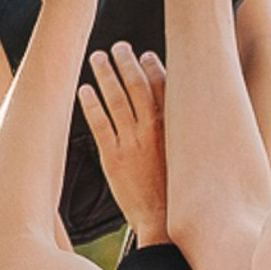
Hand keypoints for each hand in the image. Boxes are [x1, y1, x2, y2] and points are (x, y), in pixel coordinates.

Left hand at [81, 44, 169, 246]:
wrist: (164, 223)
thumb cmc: (177, 194)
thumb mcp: (186, 161)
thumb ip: (181, 138)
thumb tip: (179, 120)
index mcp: (175, 130)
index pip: (165, 89)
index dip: (155, 69)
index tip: (147, 55)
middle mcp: (154, 131)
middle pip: (139, 87)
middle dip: (128, 64)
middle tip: (119, 47)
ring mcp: (132, 143)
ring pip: (118, 100)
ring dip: (107, 75)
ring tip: (98, 58)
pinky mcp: (113, 157)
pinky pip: (100, 124)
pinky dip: (91, 105)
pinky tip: (84, 90)